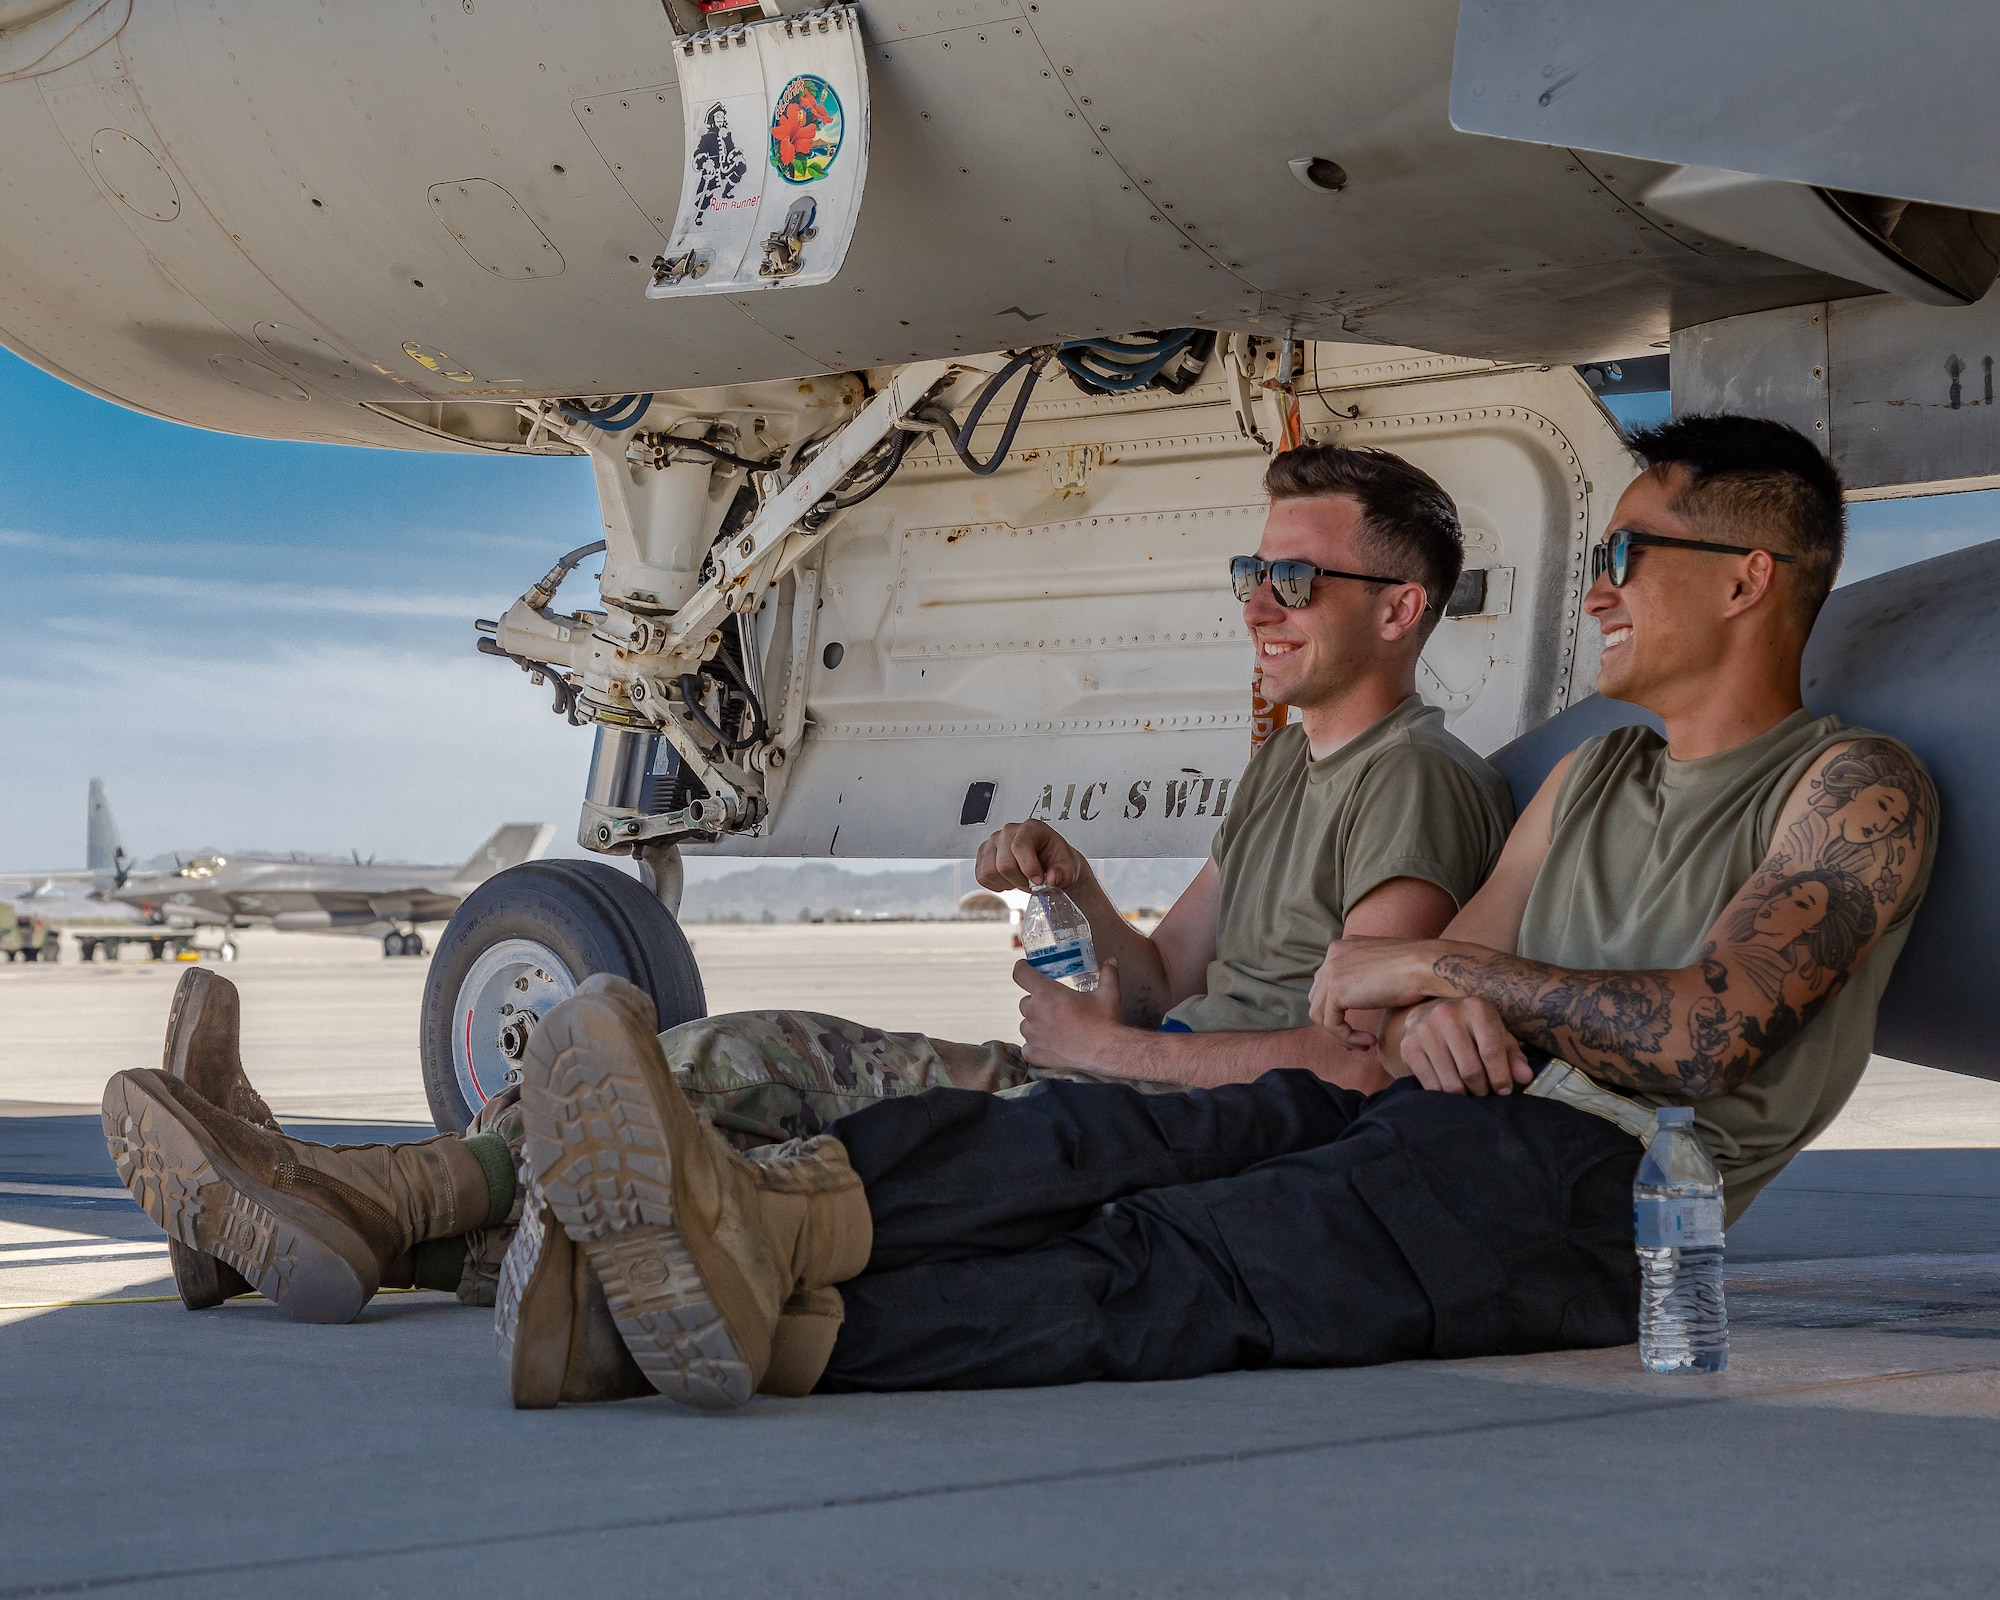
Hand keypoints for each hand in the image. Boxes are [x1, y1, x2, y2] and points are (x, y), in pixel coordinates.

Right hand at [978, 820, 1093, 894]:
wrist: (1050, 865)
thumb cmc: (1057, 861)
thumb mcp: (1069, 868)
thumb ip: (1063, 873)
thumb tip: (1052, 879)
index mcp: (1031, 828)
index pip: (1020, 845)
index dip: (1028, 868)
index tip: (1038, 881)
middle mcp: (1009, 831)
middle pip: (1003, 864)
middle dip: (1019, 880)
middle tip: (1031, 882)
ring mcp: (994, 842)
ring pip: (989, 872)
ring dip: (1007, 883)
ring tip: (1020, 880)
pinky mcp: (984, 854)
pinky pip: (981, 876)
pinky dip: (995, 885)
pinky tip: (1009, 880)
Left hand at [1014, 957, 1126, 1073]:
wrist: (1106, 1051)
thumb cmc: (1104, 1022)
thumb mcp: (1108, 993)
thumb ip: (1107, 974)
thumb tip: (1110, 962)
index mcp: (1046, 992)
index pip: (1021, 973)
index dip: (1022, 969)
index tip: (1025, 969)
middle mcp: (1034, 1012)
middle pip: (1025, 1001)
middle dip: (1038, 1003)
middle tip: (1056, 1008)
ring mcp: (1032, 1034)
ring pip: (1026, 1025)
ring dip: (1036, 1025)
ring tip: (1057, 1029)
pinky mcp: (1033, 1053)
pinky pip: (1028, 1047)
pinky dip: (1037, 1046)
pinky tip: (1053, 1046)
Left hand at [1309, 938, 1443, 1033]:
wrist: (1428, 967)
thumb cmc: (1417, 970)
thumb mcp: (1384, 969)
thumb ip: (1365, 978)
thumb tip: (1357, 999)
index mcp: (1344, 947)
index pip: (1326, 984)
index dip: (1339, 1010)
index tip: (1360, 1026)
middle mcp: (1334, 954)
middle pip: (1319, 998)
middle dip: (1336, 1024)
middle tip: (1358, 1041)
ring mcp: (1332, 970)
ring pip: (1320, 1014)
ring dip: (1342, 1035)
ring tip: (1365, 1045)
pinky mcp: (1337, 989)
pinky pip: (1331, 1024)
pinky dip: (1348, 1038)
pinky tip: (1370, 1042)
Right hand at [1395, 997, 1531, 1095]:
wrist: (1429, 1013)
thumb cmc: (1471, 1028)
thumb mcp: (1496, 1034)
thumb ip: (1513, 1056)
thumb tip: (1525, 1077)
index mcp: (1476, 1008)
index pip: (1491, 1051)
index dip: (1501, 1077)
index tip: (1504, 1090)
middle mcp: (1447, 1014)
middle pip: (1470, 1070)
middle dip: (1482, 1090)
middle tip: (1485, 1093)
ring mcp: (1424, 1030)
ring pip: (1450, 1082)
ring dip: (1464, 1096)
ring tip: (1470, 1092)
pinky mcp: (1408, 1046)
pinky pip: (1431, 1085)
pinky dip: (1444, 1095)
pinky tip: (1450, 1089)